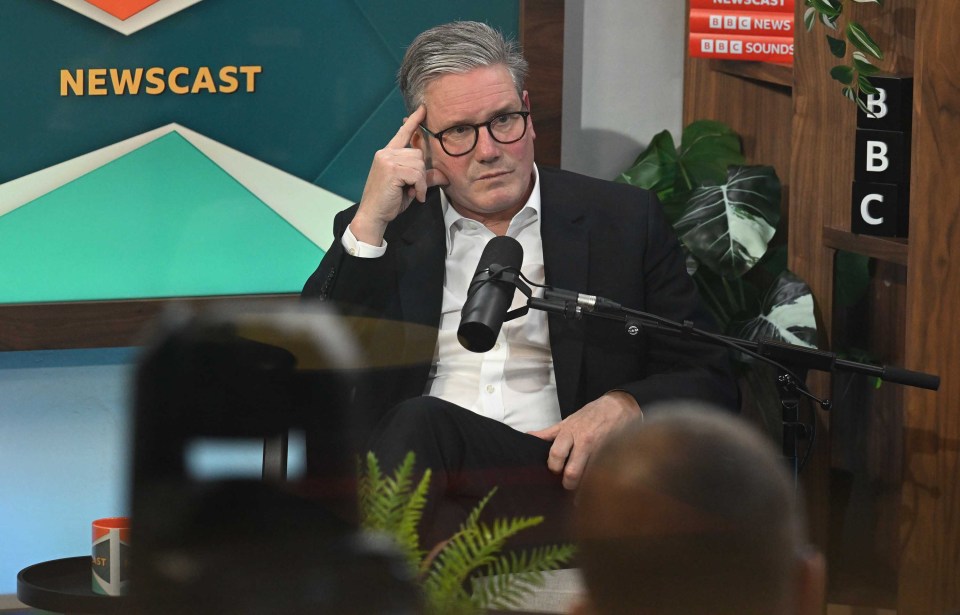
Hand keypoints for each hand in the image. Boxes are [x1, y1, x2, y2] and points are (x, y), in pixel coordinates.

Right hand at [351, 105, 448, 244]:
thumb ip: (422, 176)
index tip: (423, 109)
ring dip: (420, 182)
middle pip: (418, 153)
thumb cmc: (389, 201)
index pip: (403, 133)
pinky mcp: (392, 169)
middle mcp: (386, 153)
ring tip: (412, 192)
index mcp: (387, 153)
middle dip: (420, 172)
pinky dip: (419, 187)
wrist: (373, 215)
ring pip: (419, 163)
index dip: (413, 121)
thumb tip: (443, 174)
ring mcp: (387, 159)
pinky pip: (417, 174)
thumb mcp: (408, 186)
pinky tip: (413, 195)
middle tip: (413, 188)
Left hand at [528, 391, 641, 489]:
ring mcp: (600, 450)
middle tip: (567, 485)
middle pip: (572, 471)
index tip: (554, 472)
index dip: (553, 467)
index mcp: (569, 432)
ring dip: (583, 487)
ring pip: (587, 476)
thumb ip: (548, 433)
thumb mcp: (567, 421)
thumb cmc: (590, 415)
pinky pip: (602, 474)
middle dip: (568, 483)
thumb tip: (528, 437)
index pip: (556, 454)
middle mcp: (584, 442)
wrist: (618, 406)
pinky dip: (597, 482)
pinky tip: (595, 486)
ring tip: (580, 491)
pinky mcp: (612, 456)